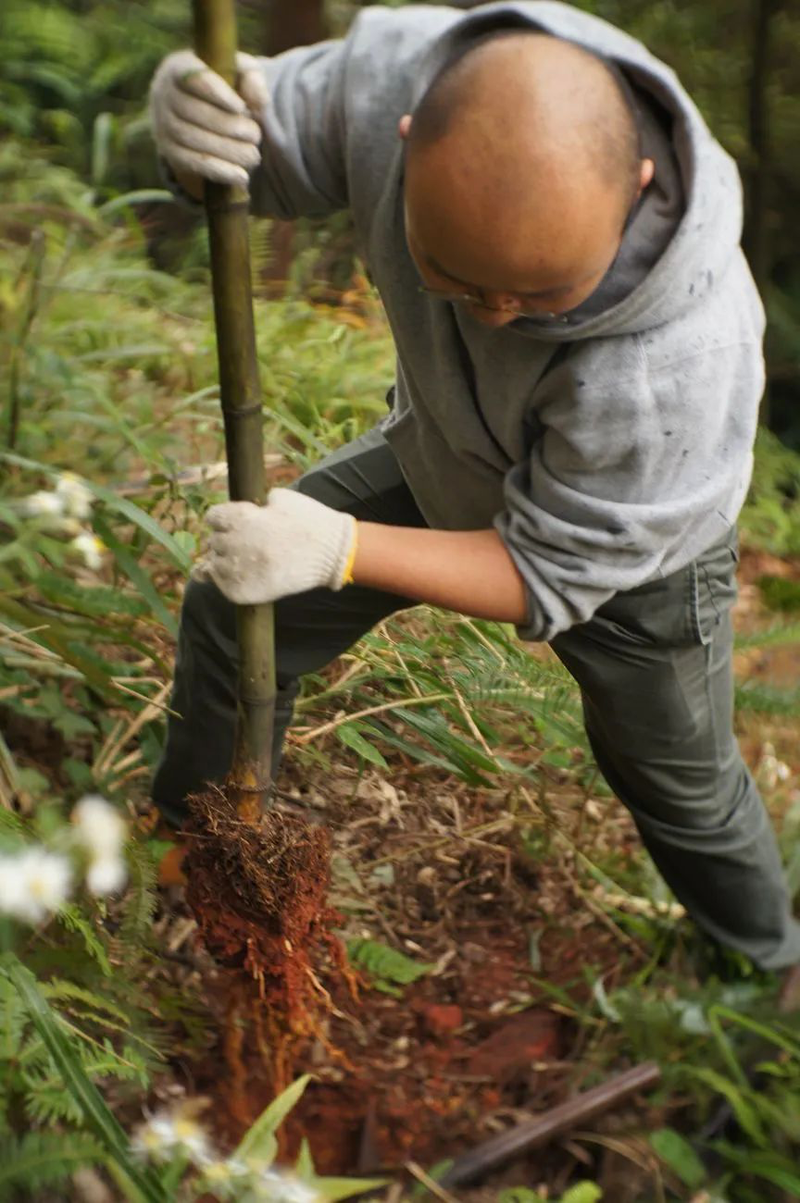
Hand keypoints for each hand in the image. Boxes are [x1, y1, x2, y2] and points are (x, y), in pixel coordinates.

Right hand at [149, 48, 268, 187]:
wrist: (194, 106)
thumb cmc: (223, 83)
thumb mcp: (239, 72)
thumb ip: (252, 79)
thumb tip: (261, 101)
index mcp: (179, 68)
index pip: (193, 78)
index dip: (217, 93)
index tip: (241, 107)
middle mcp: (164, 96)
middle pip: (193, 112)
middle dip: (228, 126)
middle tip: (256, 134)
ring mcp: (163, 125)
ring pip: (193, 139)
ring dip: (227, 150)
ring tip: (253, 155)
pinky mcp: (169, 152)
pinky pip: (192, 163)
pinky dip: (219, 171)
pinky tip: (241, 176)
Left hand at [193, 489, 357, 604]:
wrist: (331, 554)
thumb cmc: (309, 521)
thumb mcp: (281, 498)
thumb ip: (255, 503)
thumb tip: (239, 511)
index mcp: (240, 518)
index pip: (212, 517)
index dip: (224, 519)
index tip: (235, 524)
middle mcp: (233, 543)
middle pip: (214, 541)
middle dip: (228, 540)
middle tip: (248, 545)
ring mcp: (236, 570)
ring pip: (214, 564)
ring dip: (225, 562)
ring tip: (246, 561)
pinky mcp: (241, 592)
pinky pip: (221, 585)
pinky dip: (228, 581)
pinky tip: (244, 575)